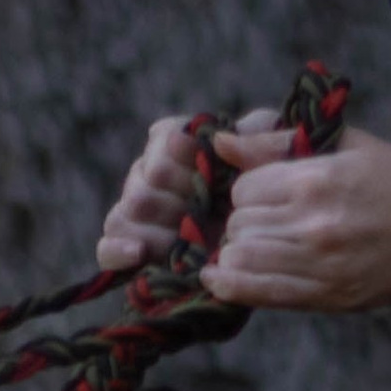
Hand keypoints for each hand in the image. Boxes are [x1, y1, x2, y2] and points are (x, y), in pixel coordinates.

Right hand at [94, 107, 278, 275]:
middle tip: (206, 213)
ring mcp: (139, 213)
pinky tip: (139, 254)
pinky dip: (117, 250)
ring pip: (124, 212)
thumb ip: (262, 136)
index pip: (165, 139)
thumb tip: (221, 141)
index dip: (188, 158)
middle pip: (144, 179)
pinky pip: (106, 248)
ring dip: (154, 228)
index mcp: (179, 142)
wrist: (277, 234)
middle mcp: (151, 173)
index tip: (213, 171)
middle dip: (176, 198)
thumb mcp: (283, 152)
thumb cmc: (278, 184)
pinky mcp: (134, 250)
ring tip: (183, 240)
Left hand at [198, 124, 390, 314]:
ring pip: (243, 258)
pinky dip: (232, 285)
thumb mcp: (344, 145)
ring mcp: (320, 265)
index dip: (249, 190)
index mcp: (316, 180)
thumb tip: (221, 141)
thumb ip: (278, 142)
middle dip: (243, 221)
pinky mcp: (328, 297)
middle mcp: (313, 224)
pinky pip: (262, 294)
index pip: (244, 188)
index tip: (265, 194)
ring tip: (250, 246)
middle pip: (240, 225)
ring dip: (238, 252)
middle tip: (262, 221)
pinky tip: (218, 278)